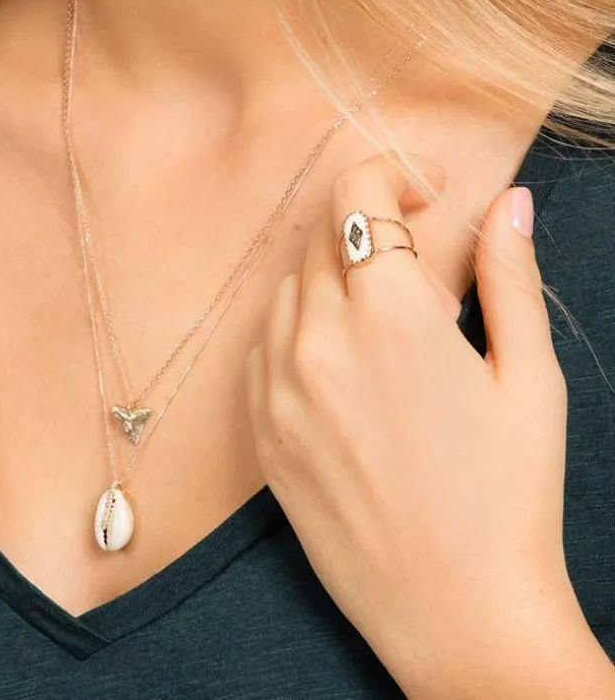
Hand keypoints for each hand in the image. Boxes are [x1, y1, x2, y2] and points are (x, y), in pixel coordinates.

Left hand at [246, 151, 578, 693]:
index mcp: (390, 315)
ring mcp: (278, 390)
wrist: (457, 613)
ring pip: (291, 291)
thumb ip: (509, 277)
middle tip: (422, 275)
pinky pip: (263, 349)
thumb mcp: (527, 379)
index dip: (392, 173)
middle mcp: (318, 342)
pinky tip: (344, 370)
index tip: (426, 191)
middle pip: (325, 238)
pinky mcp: (261, 435)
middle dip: (372, 232)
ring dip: (335, 283)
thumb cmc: (509, 497)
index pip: (358, 194)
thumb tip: (509, 203)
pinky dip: (299, 334)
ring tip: (387, 332)